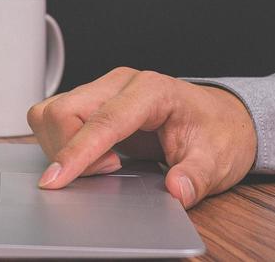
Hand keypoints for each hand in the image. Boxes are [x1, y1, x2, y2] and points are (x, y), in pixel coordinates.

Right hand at [27, 68, 256, 208]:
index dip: (76, 152)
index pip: (102, 121)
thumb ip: (196, 176)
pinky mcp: (93, 102)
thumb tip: (177, 191)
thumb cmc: (217, 133)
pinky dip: (62, 142)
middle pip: (65, 110)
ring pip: (52, 112)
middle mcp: (120, 83)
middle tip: (109, 172)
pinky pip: (56, 116)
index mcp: (151, 90)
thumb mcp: (216, 160)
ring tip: (103, 165)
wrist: (221, 119)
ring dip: (62, 146)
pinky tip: (91, 158)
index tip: (56, 180)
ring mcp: (103, 90)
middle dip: (69, 151)